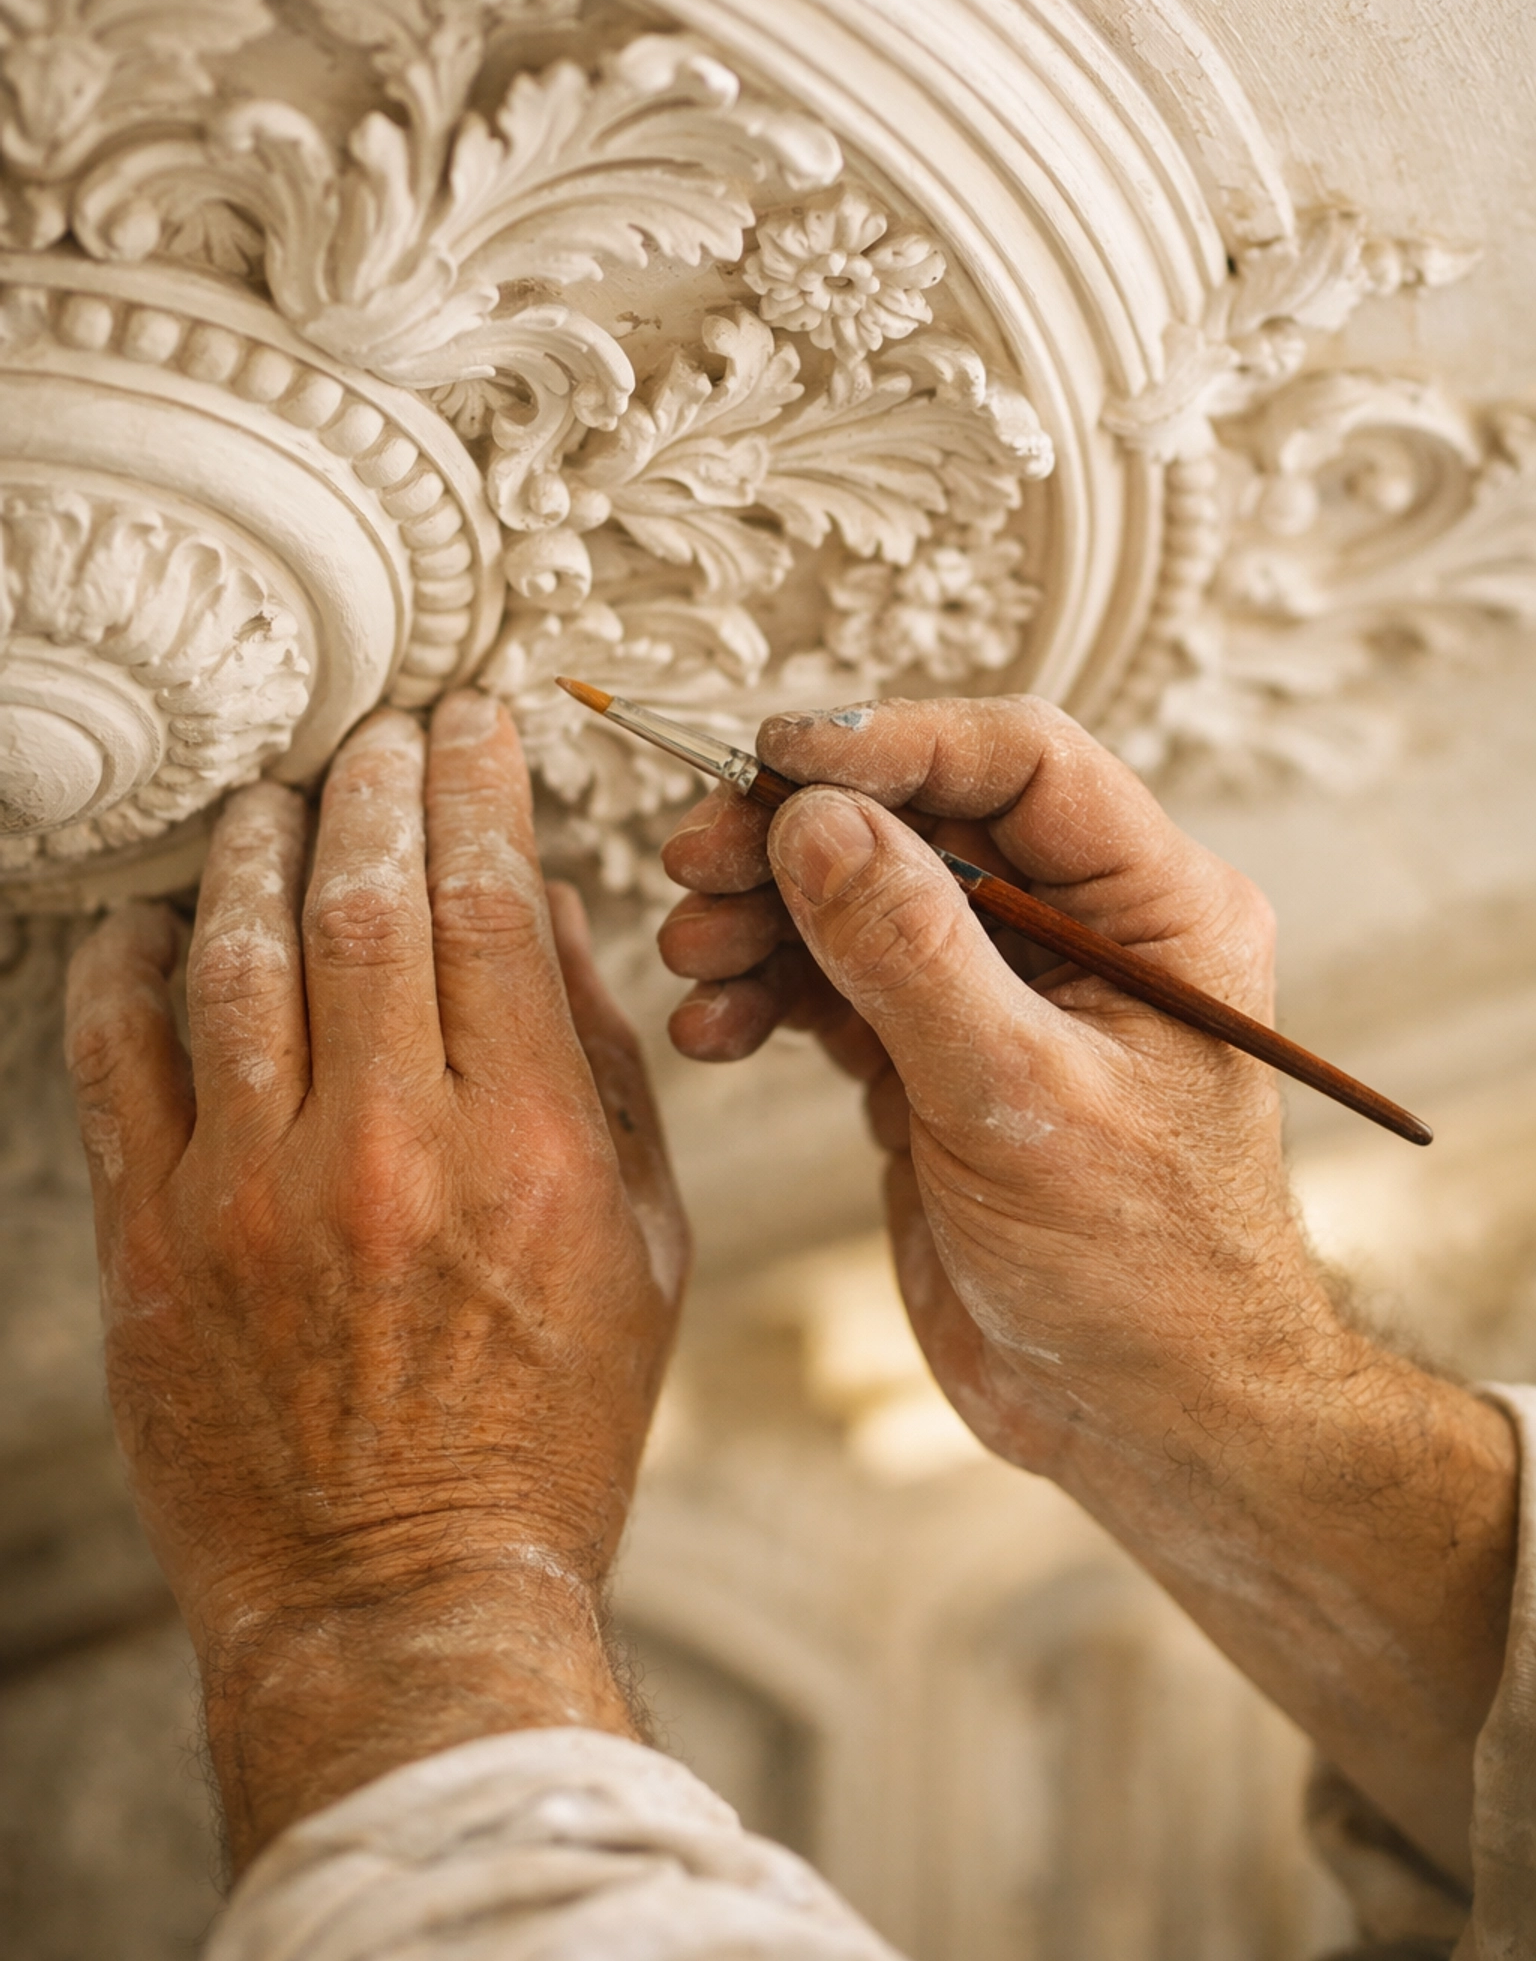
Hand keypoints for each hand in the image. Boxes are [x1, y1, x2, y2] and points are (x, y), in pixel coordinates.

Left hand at [65, 692, 687, 1870]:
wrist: (405, 1596)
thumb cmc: (547, 1431)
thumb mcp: (644, 1250)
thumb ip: (608, 1074)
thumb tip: (551, 923)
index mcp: (529, 1147)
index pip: (492, 902)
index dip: (477, 787)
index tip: (472, 725)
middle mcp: (389, 1149)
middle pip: (364, 900)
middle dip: (371, 784)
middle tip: (377, 731)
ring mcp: (255, 1194)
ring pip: (237, 954)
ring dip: (253, 848)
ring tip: (270, 798)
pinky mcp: (155, 1243)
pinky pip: (117, 1059)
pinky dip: (126, 966)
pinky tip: (149, 917)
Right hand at [659, 695, 1514, 1879]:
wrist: (1145, 1420)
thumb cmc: (1146, 1274)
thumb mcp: (1020, 1101)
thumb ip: (913, 953)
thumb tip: (817, 820)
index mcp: (1154, 908)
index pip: (1019, 763)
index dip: (892, 744)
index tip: (776, 758)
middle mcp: (1080, 931)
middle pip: (921, 821)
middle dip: (800, 834)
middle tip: (698, 855)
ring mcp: (1002, 994)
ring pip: (864, 898)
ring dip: (766, 915)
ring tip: (692, 951)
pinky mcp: (937, 1058)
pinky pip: (836, 985)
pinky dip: (767, 993)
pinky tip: (714, 1025)